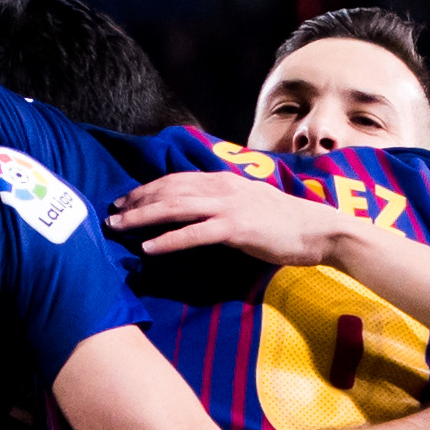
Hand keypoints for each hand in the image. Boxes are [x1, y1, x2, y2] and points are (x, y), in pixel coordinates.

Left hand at [108, 170, 369, 265]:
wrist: (318, 230)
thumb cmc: (284, 224)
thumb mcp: (248, 207)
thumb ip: (222, 207)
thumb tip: (197, 216)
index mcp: (224, 180)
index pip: (176, 180)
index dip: (147, 189)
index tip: (124, 201)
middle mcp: (222, 187)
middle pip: (168, 190)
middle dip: (136, 202)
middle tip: (111, 214)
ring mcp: (229, 207)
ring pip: (175, 208)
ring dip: (142, 218)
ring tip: (117, 228)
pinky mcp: (236, 228)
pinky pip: (194, 234)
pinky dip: (168, 240)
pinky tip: (147, 248)